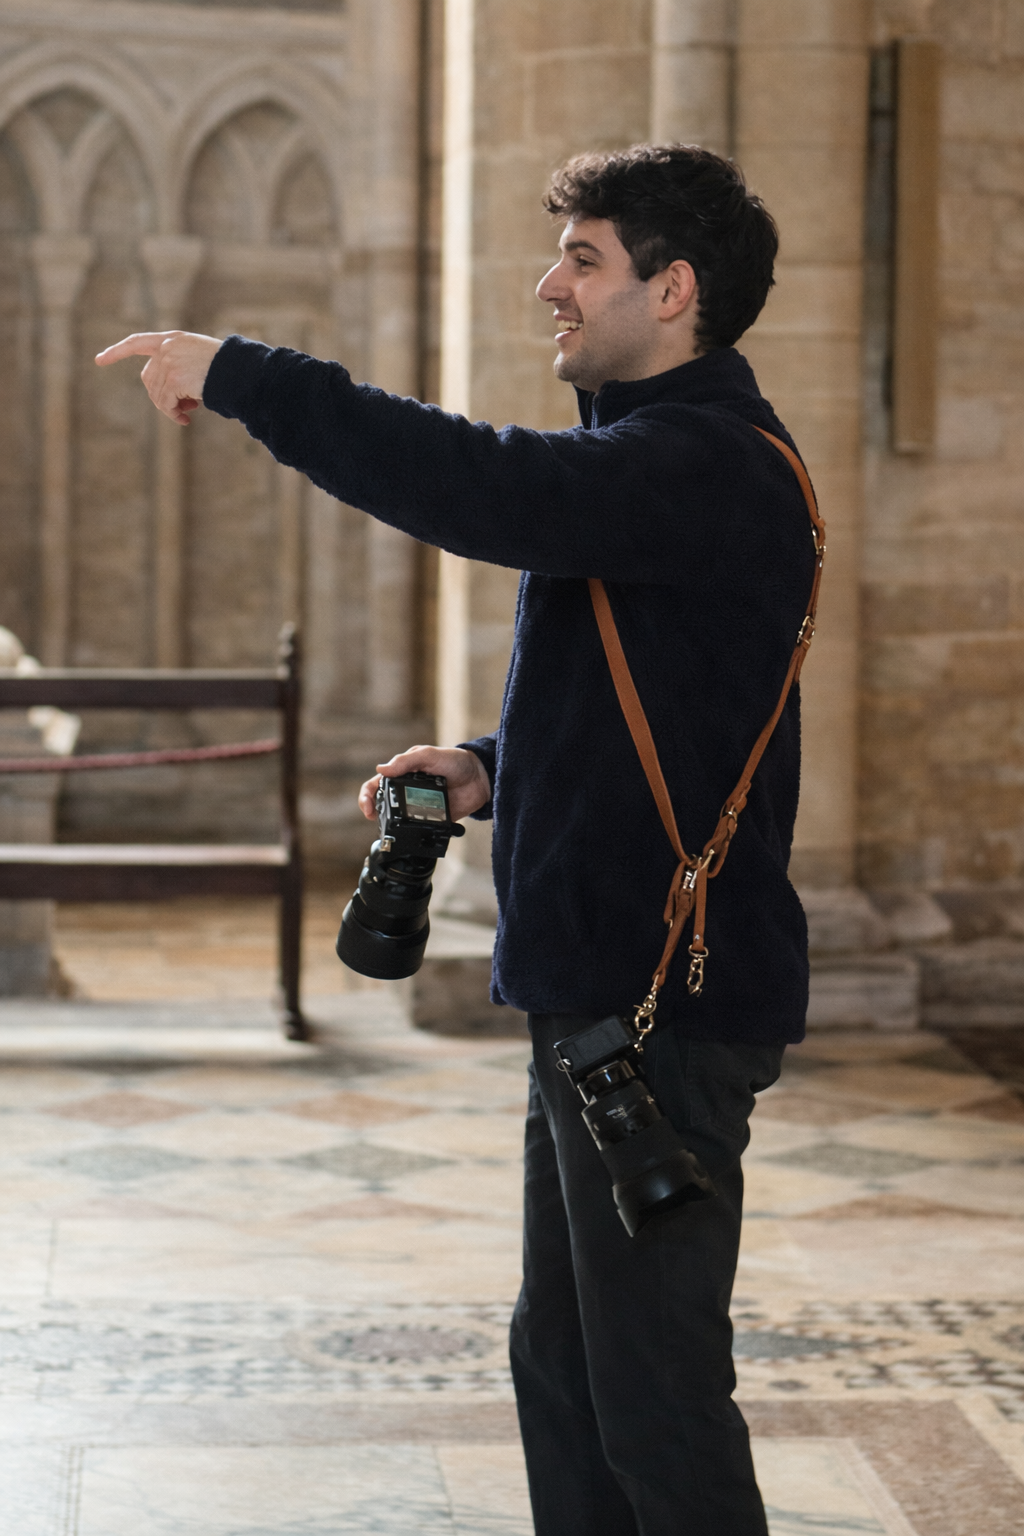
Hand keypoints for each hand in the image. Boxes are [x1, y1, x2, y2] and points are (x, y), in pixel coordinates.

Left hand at [95, 331, 224, 424]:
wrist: (239, 371)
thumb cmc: (224, 369)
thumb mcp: (197, 359)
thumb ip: (176, 367)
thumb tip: (163, 398)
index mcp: (172, 339)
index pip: (137, 343)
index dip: (117, 351)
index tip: (99, 360)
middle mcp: (167, 347)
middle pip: (148, 379)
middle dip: (160, 397)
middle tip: (181, 410)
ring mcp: (169, 362)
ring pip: (156, 395)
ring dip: (170, 408)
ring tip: (186, 413)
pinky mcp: (173, 378)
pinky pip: (165, 403)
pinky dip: (173, 414)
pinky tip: (185, 417)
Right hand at [359, 745, 491, 823]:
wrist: (481, 778)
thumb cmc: (456, 761)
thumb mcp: (429, 754)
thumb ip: (406, 761)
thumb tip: (381, 770)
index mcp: (403, 773)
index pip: (377, 784)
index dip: (367, 795)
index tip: (367, 806)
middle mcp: (408, 791)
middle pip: (384, 804)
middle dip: (375, 812)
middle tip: (374, 818)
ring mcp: (419, 806)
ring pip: (398, 820)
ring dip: (392, 825)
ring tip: (391, 827)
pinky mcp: (432, 820)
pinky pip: (418, 829)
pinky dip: (413, 833)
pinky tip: (411, 833)